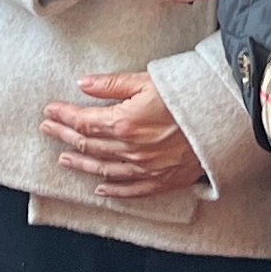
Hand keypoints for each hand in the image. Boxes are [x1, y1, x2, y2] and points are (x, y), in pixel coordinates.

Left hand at [39, 71, 203, 200]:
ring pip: (104, 169)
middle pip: (88, 145)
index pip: (84, 122)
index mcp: (124, 123)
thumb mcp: (147, 81)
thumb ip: (112, 84)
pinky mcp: (163, 180)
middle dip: (64, 136)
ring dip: (81, 164)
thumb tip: (83, 83)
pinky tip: (100, 189)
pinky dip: (114, 191)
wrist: (222, 118)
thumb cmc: (187, 95)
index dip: (64, 116)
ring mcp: (145, 168)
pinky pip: (132, 189)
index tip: (50, 111)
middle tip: (48, 129)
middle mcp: (130, 150)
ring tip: (63, 159)